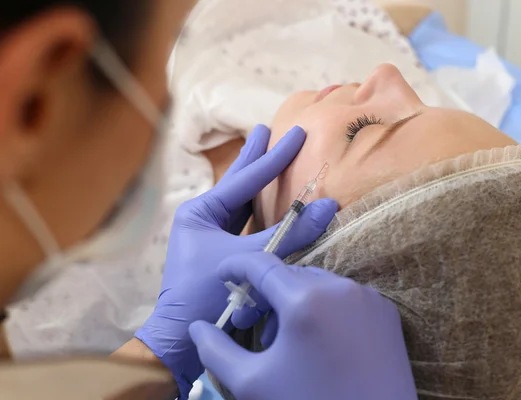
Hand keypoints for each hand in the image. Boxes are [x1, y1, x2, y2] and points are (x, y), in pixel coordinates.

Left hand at [136, 125, 337, 397]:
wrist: (179, 340)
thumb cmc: (208, 296)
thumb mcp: (250, 261)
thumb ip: (290, 234)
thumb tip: (328, 206)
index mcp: (200, 213)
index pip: (245, 180)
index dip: (275, 157)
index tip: (295, 132)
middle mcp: (201, 219)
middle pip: (236, 182)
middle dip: (252, 156)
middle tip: (264, 129)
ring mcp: (207, 236)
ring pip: (239, 202)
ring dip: (254, 180)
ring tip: (264, 153)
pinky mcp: (217, 254)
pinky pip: (242, 223)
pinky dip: (256, 210)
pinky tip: (266, 200)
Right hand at [189, 252, 418, 399]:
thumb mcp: (251, 384)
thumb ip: (216, 350)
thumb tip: (197, 327)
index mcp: (304, 300)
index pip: (260, 265)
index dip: (236, 266)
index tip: (222, 274)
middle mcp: (339, 288)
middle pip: (290, 275)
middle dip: (268, 294)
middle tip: (255, 326)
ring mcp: (367, 298)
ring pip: (319, 284)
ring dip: (296, 301)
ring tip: (289, 341)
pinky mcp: (386, 312)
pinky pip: (345, 297)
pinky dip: (326, 309)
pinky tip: (320, 342)